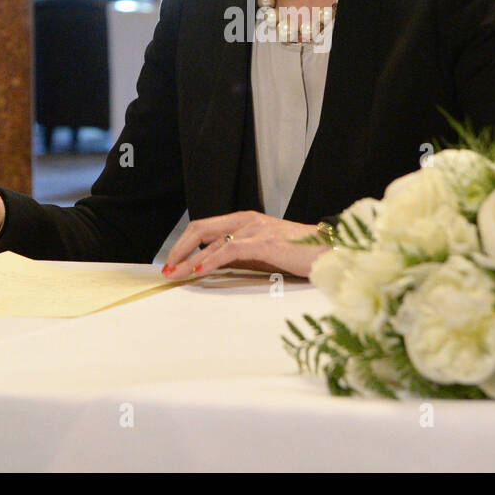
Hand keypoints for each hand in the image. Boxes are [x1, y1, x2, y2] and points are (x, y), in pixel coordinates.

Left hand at [162, 210, 330, 278]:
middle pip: (201, 228)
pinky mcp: (263, 243)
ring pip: (211, 240)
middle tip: (167, 268)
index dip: (185, 243)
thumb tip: (211, 266)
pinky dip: (208, 261)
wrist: (327, 252)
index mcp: (245, 220)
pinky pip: (228, 251)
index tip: (173, 262)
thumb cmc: (297, 254)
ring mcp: (254, 229)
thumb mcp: (262, 252)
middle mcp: (246, 220)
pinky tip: (197, 272)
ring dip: (188, 259)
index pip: (205, 227)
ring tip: (175, 274)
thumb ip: (239, 254)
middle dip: (179, 248)